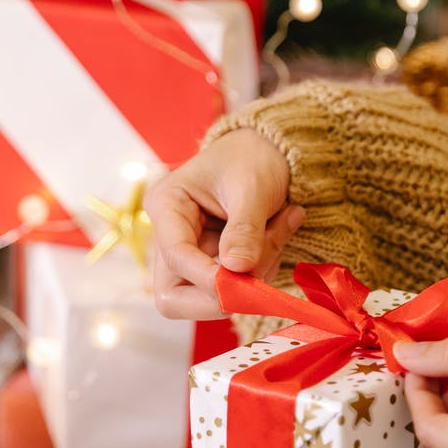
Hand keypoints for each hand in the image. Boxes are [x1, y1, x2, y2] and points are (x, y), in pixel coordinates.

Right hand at [144, 130, 304, 319]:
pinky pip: (232, 288)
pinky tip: (277, 235)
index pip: (176, 256)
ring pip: (205, 298)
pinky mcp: (212, 264)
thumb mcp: (252, 187)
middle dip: (220, 295)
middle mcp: (169, 235)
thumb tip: (237, 270)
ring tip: (280, 230)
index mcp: (166, 205)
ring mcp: (190, 254)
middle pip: (172, 296)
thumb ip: (245, 229)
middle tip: (261, 275)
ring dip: (250, 279)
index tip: (246, 282)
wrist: (266, 149)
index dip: (209, 277)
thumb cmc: (253, 157)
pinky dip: (260, 272)